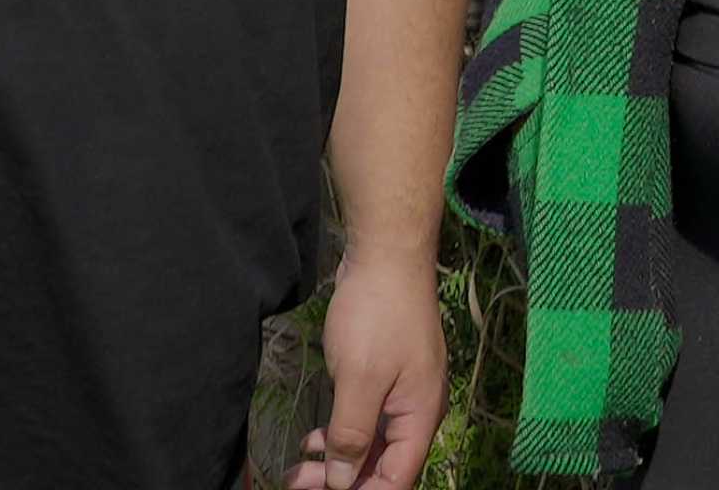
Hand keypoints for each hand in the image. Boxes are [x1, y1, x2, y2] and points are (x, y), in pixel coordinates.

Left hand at [284, 252, 448, 488]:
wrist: (387, 251)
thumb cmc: (377, 314)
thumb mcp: (359, 379)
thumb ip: (351, 436)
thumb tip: (343, 483)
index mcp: (420, 415)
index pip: (397, 480)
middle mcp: (417, 408)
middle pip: (383, 465)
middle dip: (343, 481)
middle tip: (298, 484)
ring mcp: (402, 388)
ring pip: (371, 443)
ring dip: (337, 461)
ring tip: (299, 470)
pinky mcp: (386, 372)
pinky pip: (366, 419)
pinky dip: (340, 433)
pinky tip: (315, 438)